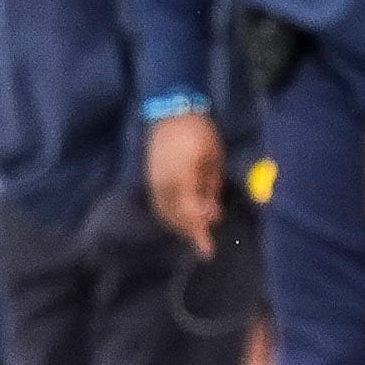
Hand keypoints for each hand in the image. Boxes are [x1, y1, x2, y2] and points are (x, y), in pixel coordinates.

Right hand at [146, 112, 224, 258]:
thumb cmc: (199, 132)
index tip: (208, 251)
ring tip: (199, 224)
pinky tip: (184, 216)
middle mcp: (163, 185)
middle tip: (208, 234)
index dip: (199, 234)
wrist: (170, 113)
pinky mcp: (149, 179)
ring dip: (180, 224)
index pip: (190, 215)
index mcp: (182, 179)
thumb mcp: (214, 158)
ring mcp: (153, 182)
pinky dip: (170, 216)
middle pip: (175, 218)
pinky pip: (158, 205)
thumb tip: (212, 211)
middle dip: (192, 229)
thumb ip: (211, 187)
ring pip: (164, 214)